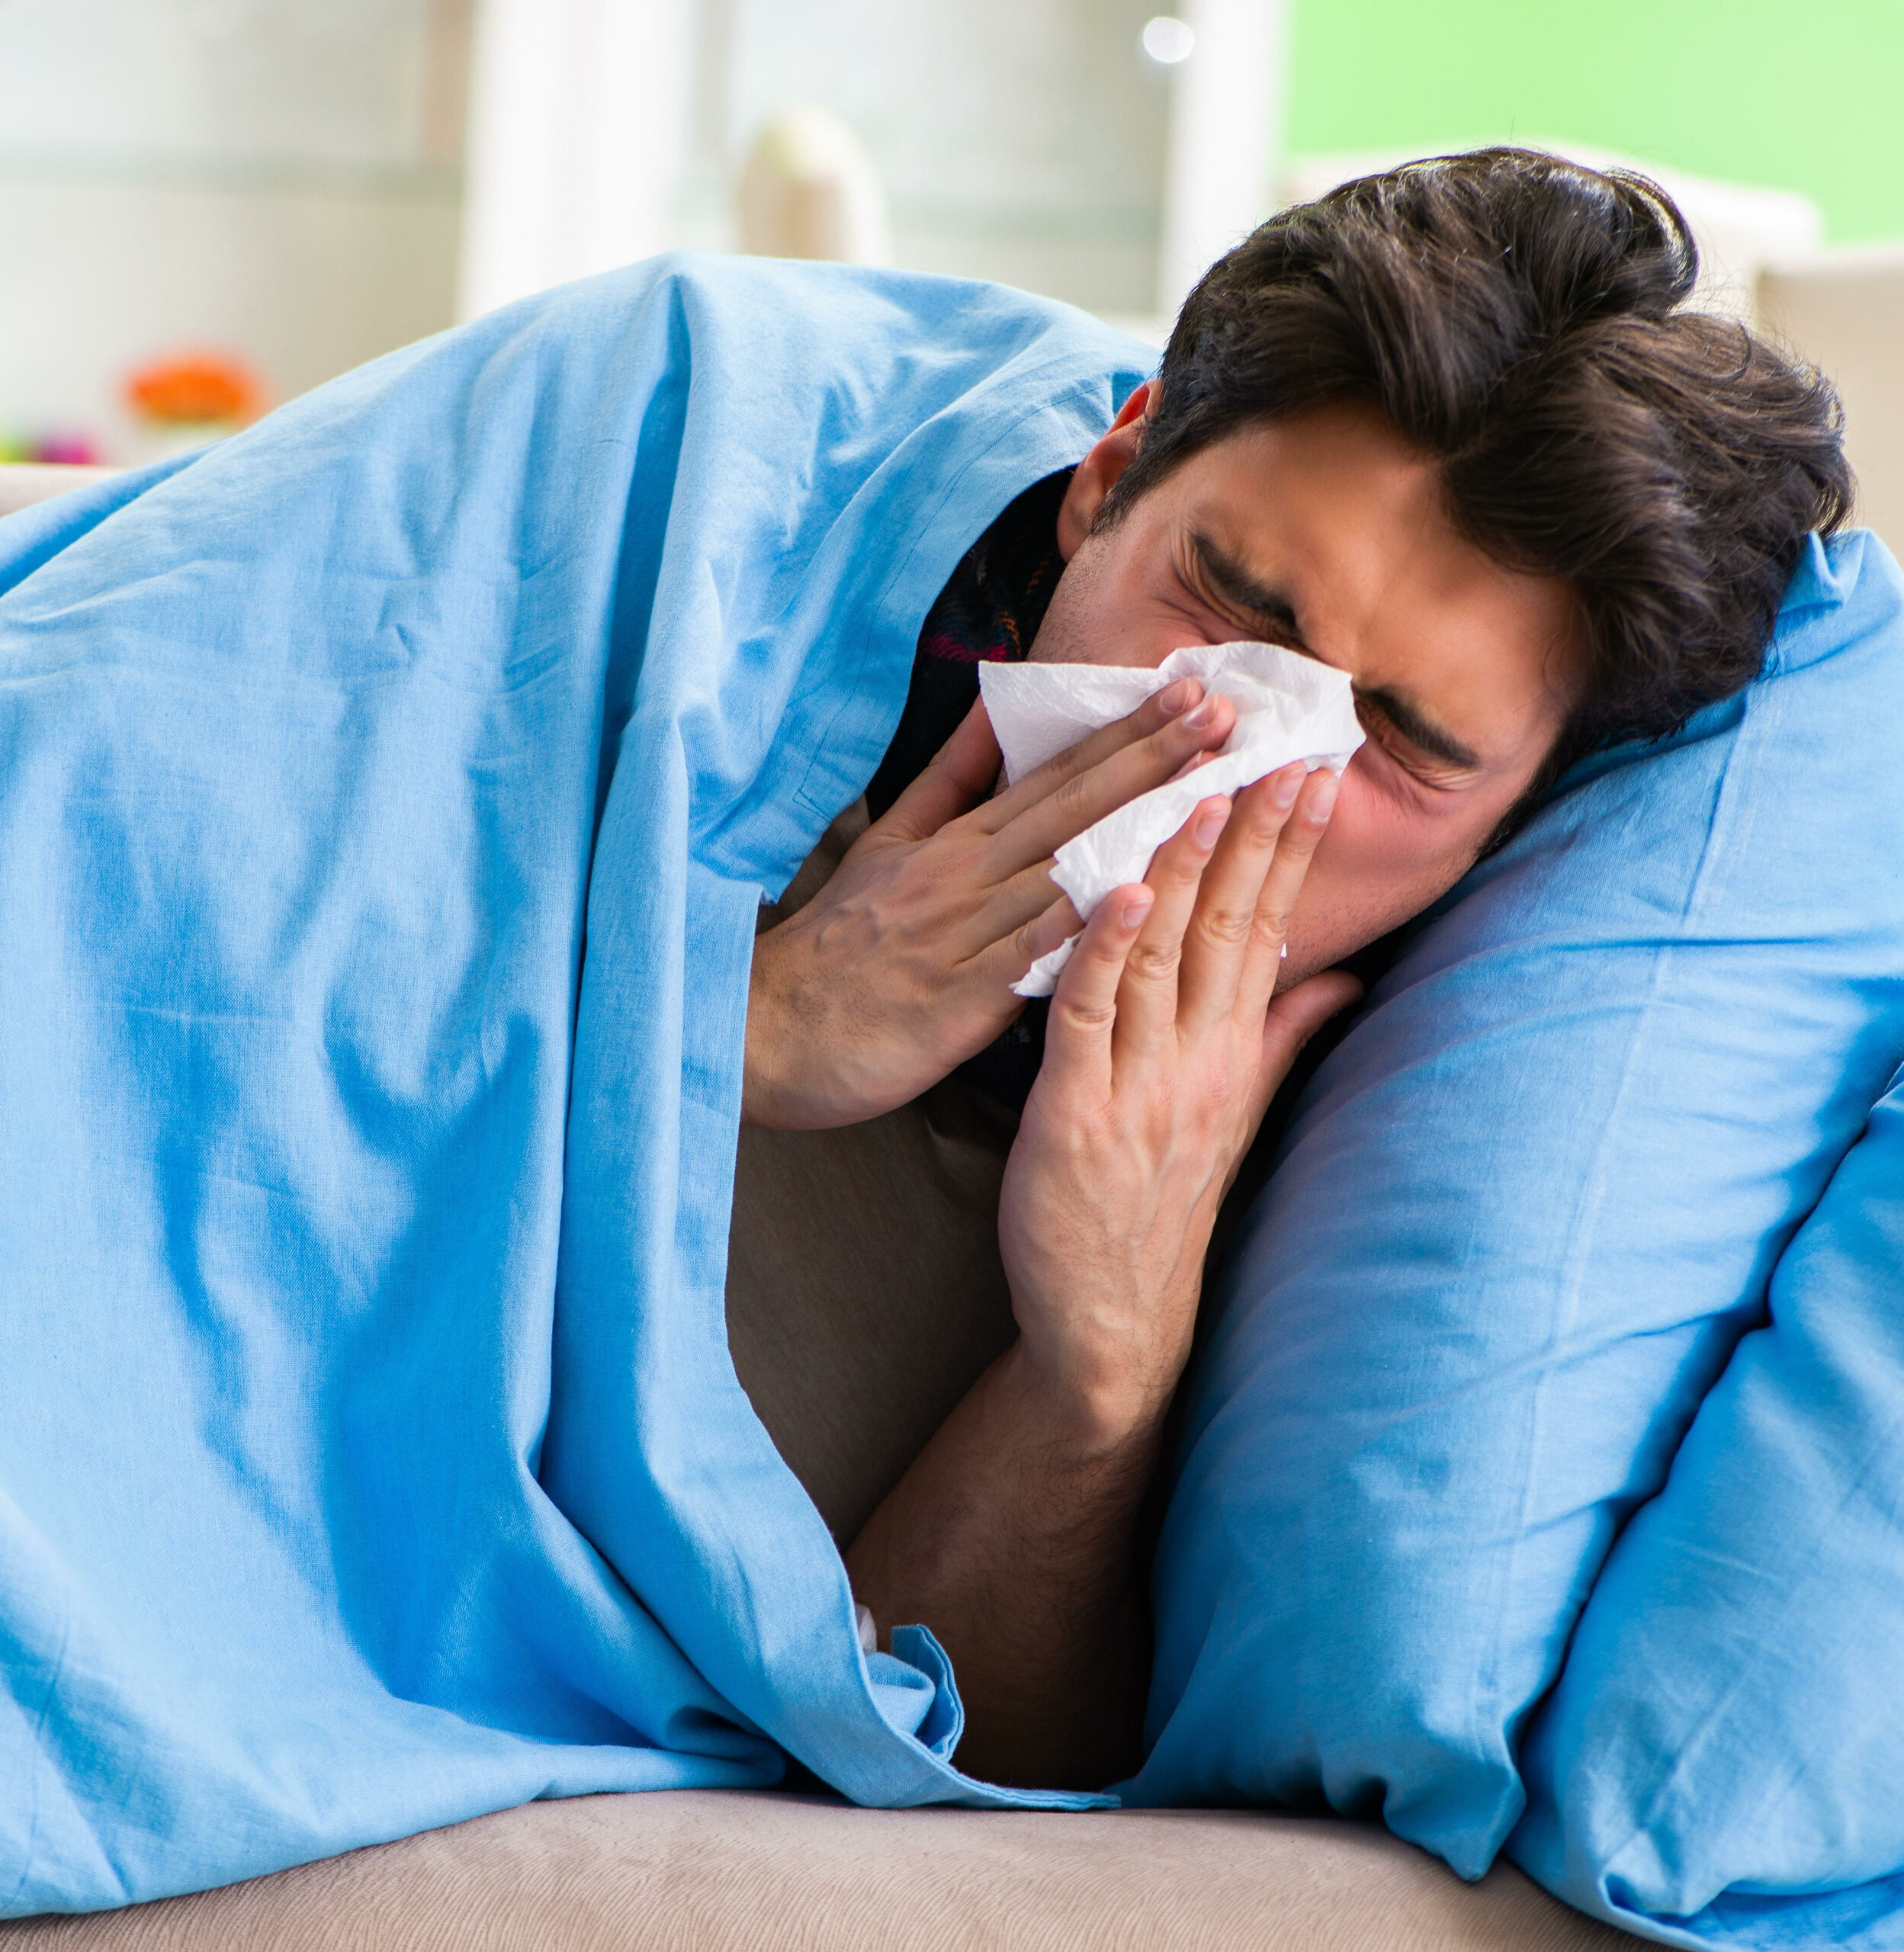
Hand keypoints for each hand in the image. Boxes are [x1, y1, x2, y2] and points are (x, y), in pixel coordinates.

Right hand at [744, 679, 1239, 1129]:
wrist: (764, 1030)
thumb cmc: (838, 944)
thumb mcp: (887, 844)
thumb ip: (949, 780)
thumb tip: (995, 709)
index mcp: (956, 843)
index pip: (1057, 777)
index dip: (1128, 733)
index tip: (1193, 691)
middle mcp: (966, 877)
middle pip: (1074, 808)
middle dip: (1154, 757)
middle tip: (1227, 713)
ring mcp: (963, 935)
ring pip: (1065, 872)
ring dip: (1141, 830)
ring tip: (1213, 793)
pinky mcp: (958, 1000)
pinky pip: (1031, 956)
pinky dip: (1082, 926)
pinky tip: (1137, 902)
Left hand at [998, 762, 1360, 1437]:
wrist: (1111, 1319)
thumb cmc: (1157, 1205)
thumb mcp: (1231, 1118)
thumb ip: (1281, 1039)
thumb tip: (1344, 982)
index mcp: (1231, 1052)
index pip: (1269, 926)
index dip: (1289, 846)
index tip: (1312, 768)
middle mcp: (1199, 1061)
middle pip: (1231, 926)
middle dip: (1254, 832)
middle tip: (1278, 745)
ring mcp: (1141, 1087)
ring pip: (1163, 957)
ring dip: (1182, 870)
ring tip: (1201, 790)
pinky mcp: (1076, 1114)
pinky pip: (1089, 1016)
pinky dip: (1101, 949)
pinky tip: (1114, 888)